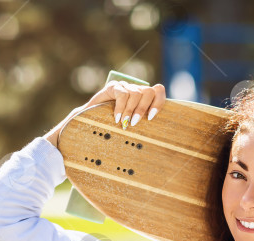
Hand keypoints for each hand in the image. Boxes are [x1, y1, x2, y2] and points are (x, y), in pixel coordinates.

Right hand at [44, 80, 165, 146]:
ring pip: (136, 93)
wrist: (89, 122)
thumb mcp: (132, 127)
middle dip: (143, 109)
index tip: (151, 118)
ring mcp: (124, 86)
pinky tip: (116, 118)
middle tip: (134, 123)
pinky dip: (120, 107)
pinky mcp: (113, 86)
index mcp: (144, 97)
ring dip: (130, 110)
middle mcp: (135, 89)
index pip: (158, 91)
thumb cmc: (113, 129)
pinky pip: (122, 94)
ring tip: (123, 123)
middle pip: (149, 91)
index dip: (158, 103)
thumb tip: (165, 140)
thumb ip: (143, 125)